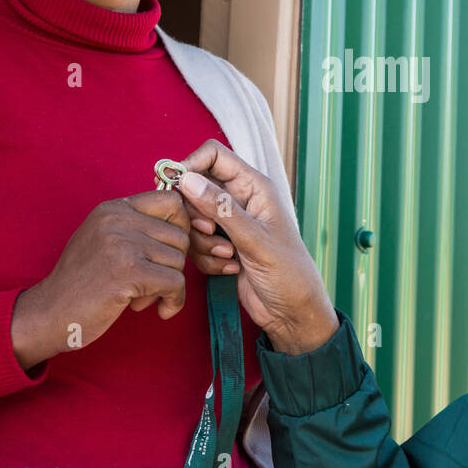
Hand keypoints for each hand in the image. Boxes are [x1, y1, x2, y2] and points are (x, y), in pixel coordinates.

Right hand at [10, 190, 191, 369]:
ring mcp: (122, 243)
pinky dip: (174, 301)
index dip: (182, 227)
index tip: (172, 252)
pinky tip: (162, 310)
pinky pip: (175, 283)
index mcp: (113, 208)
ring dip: (170, 287)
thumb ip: (138, 228)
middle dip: (174, 265)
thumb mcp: (105, 241)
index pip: (172, 200)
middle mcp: (117, 219)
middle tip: (154, 285)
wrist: (49, 314)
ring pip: (179, 260)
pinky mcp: (128, 271)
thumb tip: (188, 225)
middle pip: (179, 235)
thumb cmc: (83, 282)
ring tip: (146, 298)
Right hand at [177, 139, 338, 354]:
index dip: (190, 165)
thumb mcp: (254, 240)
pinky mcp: (220, 245)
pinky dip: (206, 258)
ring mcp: (229, 223)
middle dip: (196, 214)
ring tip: (229, 255)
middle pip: (195, 188)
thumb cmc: (288, 273)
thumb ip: (220, 208)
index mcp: (254, 186)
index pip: (213, 155)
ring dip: (203, 241)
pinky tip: (231, 269)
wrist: (292, 312)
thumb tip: (187, 180)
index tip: (175, 187)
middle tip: (210, 231)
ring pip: (192, 218)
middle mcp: (240, 199)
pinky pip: (195, 242)